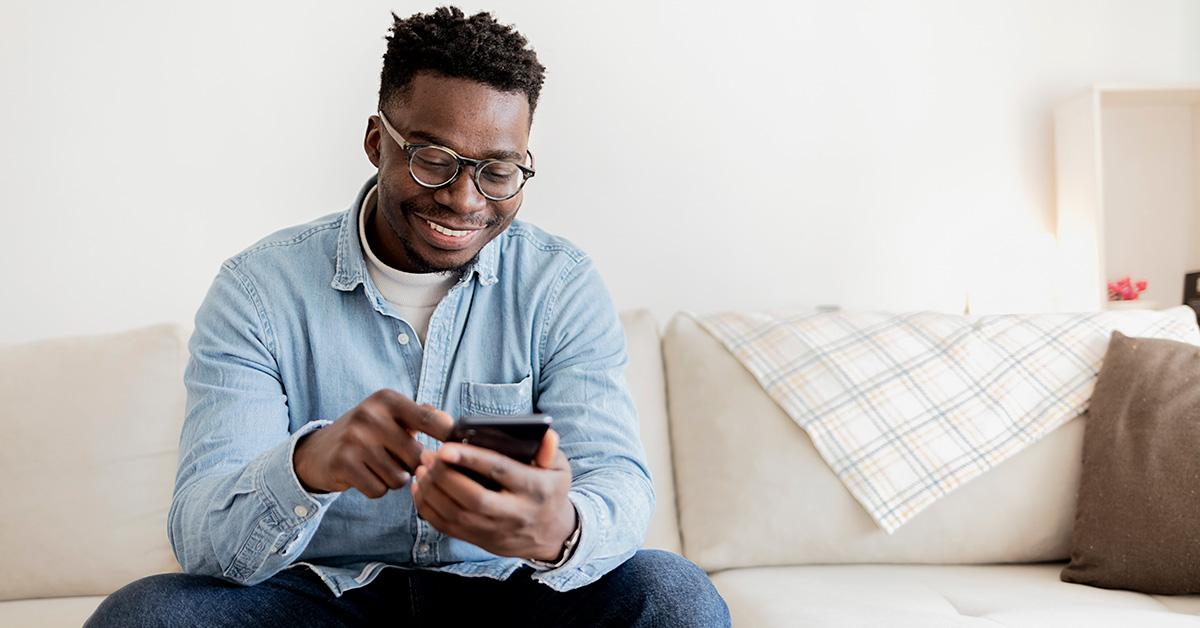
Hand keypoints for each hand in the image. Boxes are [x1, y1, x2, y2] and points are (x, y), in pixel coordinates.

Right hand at [294, 389, 453, 497]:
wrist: (318, 450)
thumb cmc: (368, 433)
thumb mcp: (392, 415)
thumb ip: (424, 416)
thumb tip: (456, 427)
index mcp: (388, 399)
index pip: (431, 420)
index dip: (448, 438)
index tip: (454, 449)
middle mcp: (370, 415)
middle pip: (417, 457)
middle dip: (412, 466)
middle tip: (396, 459)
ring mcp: (354, 439)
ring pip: (399, 478)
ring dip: (393, 479)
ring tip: (378, 466)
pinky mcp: (342, 463)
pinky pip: (379, 490)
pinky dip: (376, 489)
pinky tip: (364, 475)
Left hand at [411, 428, 575, 561]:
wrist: (551, 534)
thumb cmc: (549, 491)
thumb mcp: (559, 469)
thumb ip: (549, 451)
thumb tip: (547, 436)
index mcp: (535, 489)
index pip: (500, 472)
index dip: (471, 459)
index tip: (445, 447)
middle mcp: (515, 513)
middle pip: (474, 497)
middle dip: (445, 476)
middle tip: (428, 455)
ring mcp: (496, 531)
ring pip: (456, 514)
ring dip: (433, 491)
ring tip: (422, 468)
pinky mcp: (480, 540)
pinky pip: (448, 528)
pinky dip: (429, 509)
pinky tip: (421, 489)